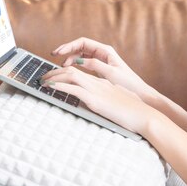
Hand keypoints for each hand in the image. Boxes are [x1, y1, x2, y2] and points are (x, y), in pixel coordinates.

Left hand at [40, 66, 156, 133]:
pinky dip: (60, 86)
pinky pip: (73, 89)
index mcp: (103, 83)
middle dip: (54, 73)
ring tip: (42, 81)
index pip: (79, 73)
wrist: (143, 115)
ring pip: (70, 76)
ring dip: (53, 77)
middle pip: (72, 71)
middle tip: (43, 77)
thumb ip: (105, 101)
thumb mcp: (116, 103)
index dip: (64, 73)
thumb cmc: (133, 112)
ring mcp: (96, 90)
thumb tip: (95, 104)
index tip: (54, 77)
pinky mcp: (95, 100)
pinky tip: (50, 87)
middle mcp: (98, 83)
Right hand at [49, 37, 157, 102]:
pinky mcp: (100, 69)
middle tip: (54, 56)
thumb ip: (94, 65)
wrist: (139, 92)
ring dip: (70, 58)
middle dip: (67, 50)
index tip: (58, 52)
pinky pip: (84, 63)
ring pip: (81, 55)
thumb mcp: (110, 74)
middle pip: (80, 47)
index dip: (69, 45)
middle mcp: (103, 53)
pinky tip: (69, 70)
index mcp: (105, 51)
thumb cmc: (128, 83)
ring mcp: (101, 60)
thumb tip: (78, 61)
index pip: (83, 42)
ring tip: (61, 66)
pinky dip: (75, 65)